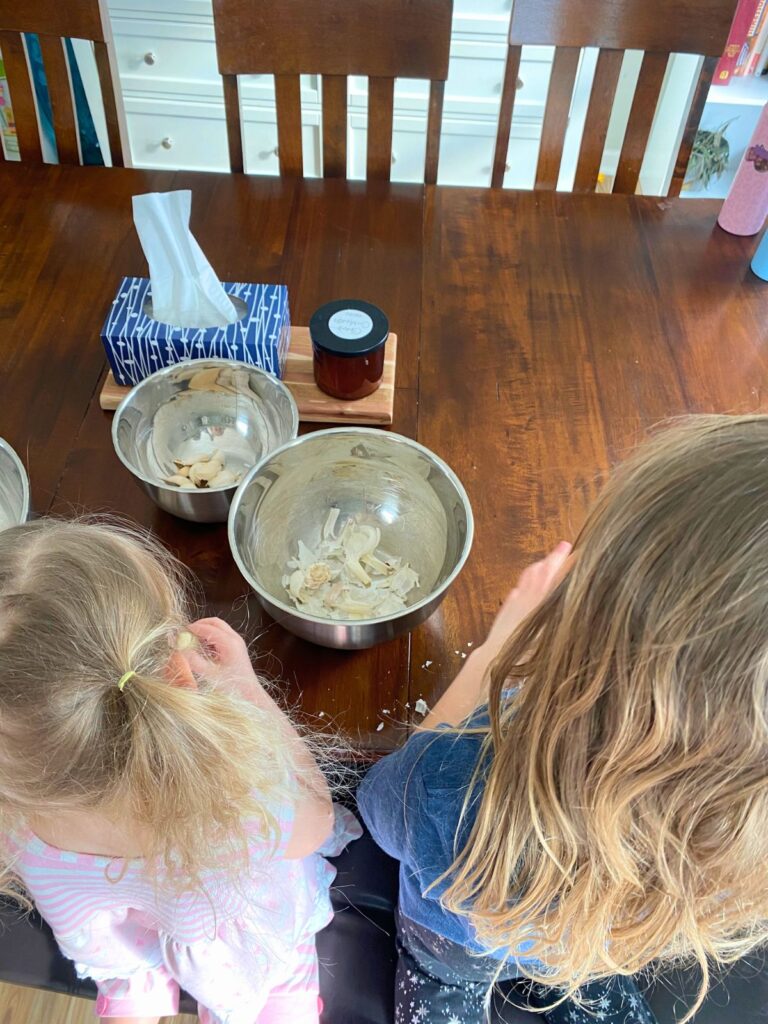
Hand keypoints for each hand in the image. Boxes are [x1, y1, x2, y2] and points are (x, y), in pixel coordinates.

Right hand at [187, 617, 262, 696]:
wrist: (249, 693)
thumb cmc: (231, 686)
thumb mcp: (209, 674)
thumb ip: (194, 660)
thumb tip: (180, 648)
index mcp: (229, 643)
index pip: (207, 628)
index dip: (192, 629)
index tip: (179, 633)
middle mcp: (235, 638)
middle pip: (215, 622)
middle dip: (199, 625)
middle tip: (186, 633)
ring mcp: (237, 641)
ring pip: (219, 626)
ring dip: (205, 629)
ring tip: (192, 641)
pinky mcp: (237, 646)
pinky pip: (222, 634)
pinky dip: (211, 635)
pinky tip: (203, 647)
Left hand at [481, 541, 571, 660]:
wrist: (496, 655)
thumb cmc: (524, 650)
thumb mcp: (549, 634)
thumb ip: (560, 616)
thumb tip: (574, 605)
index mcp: (539, 600)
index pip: (552, 572)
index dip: (560, 558)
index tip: (567, 546)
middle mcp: (527, 596)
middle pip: (540, 570)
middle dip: (552, 557)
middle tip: (562, 546)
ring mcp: (515, 599)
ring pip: (528, 576)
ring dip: (538, 567)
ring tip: (546, 562)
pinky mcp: (507, 607)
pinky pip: (518, 588)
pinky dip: (526, 582)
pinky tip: (527, 587)